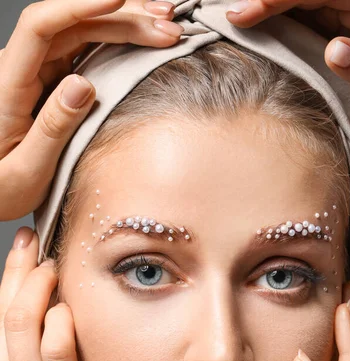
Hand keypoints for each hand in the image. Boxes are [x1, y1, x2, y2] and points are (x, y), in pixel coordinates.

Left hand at [0, 0, 181, 220]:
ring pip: (82, 33)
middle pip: (72, 25)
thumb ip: (53, 127)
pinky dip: (117, 43)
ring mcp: (38, 72)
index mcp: (7, 85)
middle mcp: (21, 69)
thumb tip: (83, 85)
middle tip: (168, 29)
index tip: (119, 0)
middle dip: (122, 20)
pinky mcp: (52, 81)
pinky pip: (85, 51)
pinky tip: (142, 39)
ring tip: (165, 28)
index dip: (80, 5)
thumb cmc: (2, 187)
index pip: (41, 26)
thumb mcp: (27, 170)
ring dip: (125, 26)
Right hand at [0, 228, 129, 360]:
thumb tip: (45, 349)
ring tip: (53, 263)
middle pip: (2, 318)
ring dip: (36, 287)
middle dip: (15, 273)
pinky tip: (66, 307)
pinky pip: (55, 359)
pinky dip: (58, 327)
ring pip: (21, 328)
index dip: (5, 289)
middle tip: (31, 243)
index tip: (21, 261)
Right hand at [225, 0, 349, 129]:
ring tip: (232, 20)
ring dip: (263, 8)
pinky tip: (248, 26)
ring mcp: (335, 10)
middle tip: (230, 17)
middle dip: (264, 0)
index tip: (247, 14)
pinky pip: (291, 16)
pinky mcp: (322, 25)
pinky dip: (268, 20)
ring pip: (292, 1)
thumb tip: (335, 50)